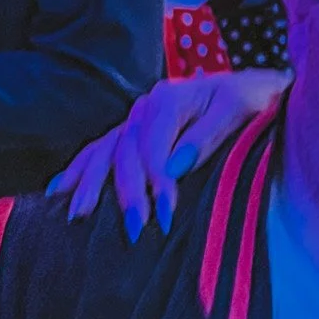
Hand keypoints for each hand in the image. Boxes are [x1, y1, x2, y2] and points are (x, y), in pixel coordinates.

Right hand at [47, 70, 288, 237]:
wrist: (260, 88)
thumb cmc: (255, 101)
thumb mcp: (241, 108)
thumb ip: (208, 135)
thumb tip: (174, 167)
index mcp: (170, 98)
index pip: (153, 146)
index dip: (156, 181)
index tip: (166, 217)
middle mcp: (145, 107)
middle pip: (125, 153)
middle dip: (127, 193)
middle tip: (132, 230)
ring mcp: (134, 119)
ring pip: (104, 152)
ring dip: (89, 184)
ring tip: (76, 216)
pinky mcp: (132, 132)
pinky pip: (98, 151)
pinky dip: (78, 170)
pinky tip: (57, 191)